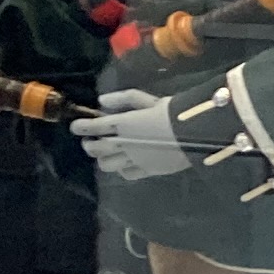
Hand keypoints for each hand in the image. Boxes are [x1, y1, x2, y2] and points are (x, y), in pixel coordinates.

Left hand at [72, 87, 189, 180]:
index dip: (81, 127)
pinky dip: (121, 169)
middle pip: (96, 148)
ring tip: (105, 153)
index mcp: (123, 123)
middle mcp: (124, 143)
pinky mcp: (147, 170)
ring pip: (107, 164)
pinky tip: (124, 163)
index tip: (75, 127)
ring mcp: (134, 159)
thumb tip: (102, 100)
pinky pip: (126, 174)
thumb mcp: (149, 99)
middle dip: (88, 144)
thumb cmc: (174, 112)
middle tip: (89, 140)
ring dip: (102, 158)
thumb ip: (124, 99)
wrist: (197, 133)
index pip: (94, 127)